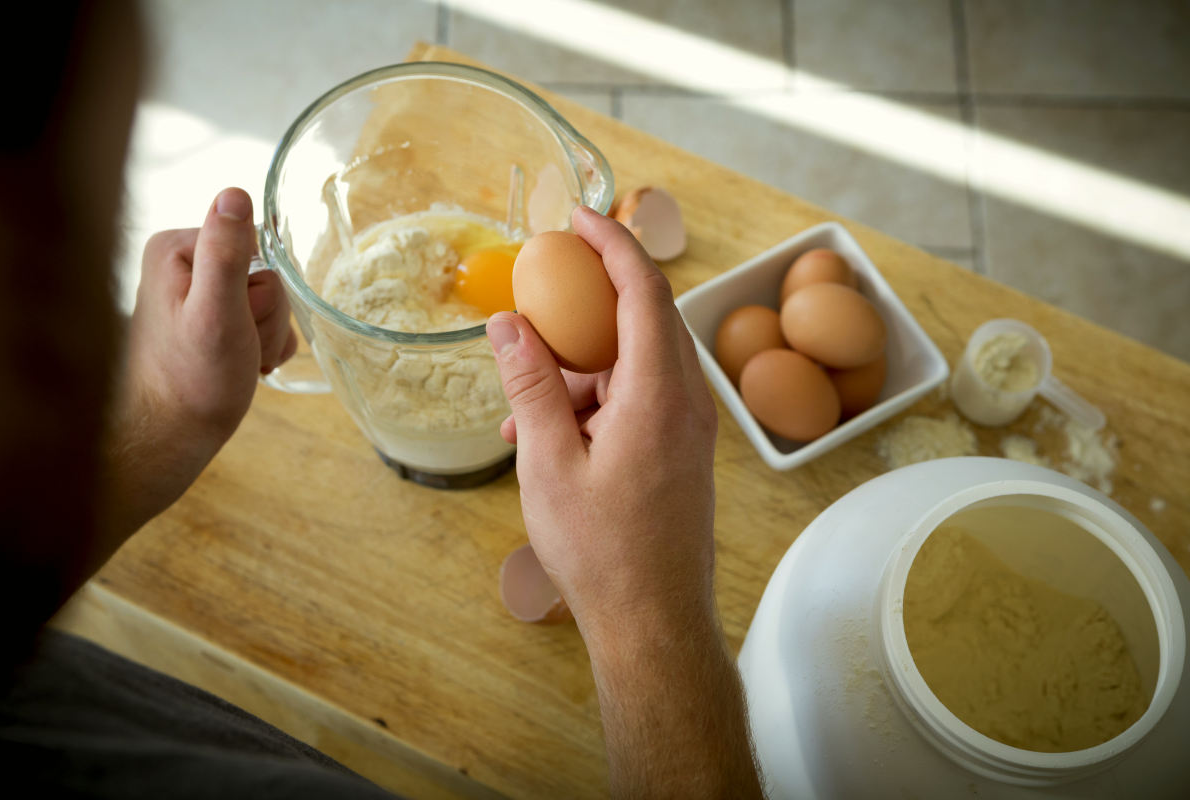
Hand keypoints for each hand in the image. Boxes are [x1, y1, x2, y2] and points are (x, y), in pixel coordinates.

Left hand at [102, 188, 294, 546]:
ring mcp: (199, 293)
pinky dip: (264, 347)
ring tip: (239, 360)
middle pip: (266, 274)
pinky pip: (265, 321)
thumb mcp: (217, 311)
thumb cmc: (193, 380)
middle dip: (265, 317)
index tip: (240, 320)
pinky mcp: (213, 319)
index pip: (257, 245)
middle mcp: (184, 264)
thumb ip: (226, 253)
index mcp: (177, 248)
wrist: (175, 435)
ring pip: (272, 301)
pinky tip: (243, 365)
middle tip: (239, 346)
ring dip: (267, 336)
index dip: (262, 289)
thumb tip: (235, 193)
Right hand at [489, 207, 762, 797]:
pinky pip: (637, 402)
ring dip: (579, 370)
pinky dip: (593, 403)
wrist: (654, 623)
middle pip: (642, 321)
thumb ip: (529, 386)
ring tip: (520, 407)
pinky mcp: (680, 453)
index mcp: (659, 393)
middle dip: (589, 300)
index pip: (644, 290)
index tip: (579, 215)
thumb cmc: (602, 551)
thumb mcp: (548, 462)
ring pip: (633, 366)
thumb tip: (508, 324)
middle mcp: (687, 402)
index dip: (613, 243)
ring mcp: (688, 429)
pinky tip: (542, 437)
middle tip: (541, 290)